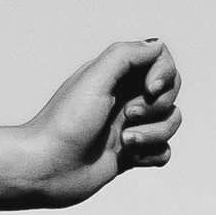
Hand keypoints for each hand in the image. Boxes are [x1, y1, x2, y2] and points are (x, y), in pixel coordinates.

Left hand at [20, 39, 182, 203]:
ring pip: (170, 122)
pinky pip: (163, 151)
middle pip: (170, 92)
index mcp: (114, 76)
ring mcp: (128, 127)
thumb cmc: (65, 123)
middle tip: (126, 115)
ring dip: (154, 133)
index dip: (164, 74)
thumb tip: (157, 46)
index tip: (149, 89)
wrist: (45, 169)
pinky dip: (152, 154)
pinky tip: (129, 158)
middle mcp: (123, 98)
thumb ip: (127, 55)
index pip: (160, 62)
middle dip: (157, 106)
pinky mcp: (130, 155)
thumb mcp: (94, 78)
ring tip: (125, 142)